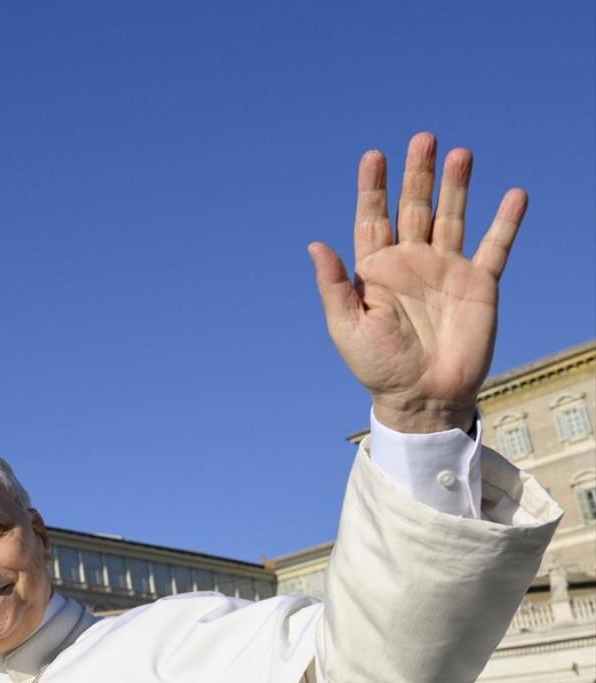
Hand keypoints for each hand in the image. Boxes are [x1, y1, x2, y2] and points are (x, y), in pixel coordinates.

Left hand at [308, 132, 527, 432]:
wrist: (422, 395)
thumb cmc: (378, 365)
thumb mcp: (347, 326)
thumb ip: (335, 285)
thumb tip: (315, 244)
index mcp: (376, 269)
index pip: (373, 218)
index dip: (372, 187)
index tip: (373, 156)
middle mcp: (411, 262)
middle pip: (415, 207)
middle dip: (417, 174)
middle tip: (423, 138)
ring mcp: (446, 270)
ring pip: (452, 217)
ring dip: (457, 185)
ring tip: (460, 153)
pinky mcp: (479, 284)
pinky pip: (495, 247)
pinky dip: (505, 221)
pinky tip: (514, 195)